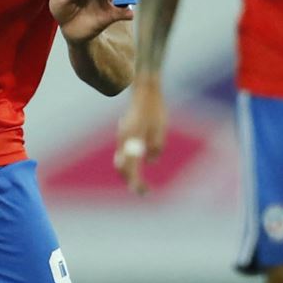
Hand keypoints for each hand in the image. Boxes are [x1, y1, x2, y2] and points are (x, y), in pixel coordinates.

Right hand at [114, 78, 166, 194]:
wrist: (144, 91)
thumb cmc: (154, 109)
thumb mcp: (160, 129)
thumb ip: (156, 147)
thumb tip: (151, 162)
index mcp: (132, 140)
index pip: (131, 168)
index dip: (136, 182)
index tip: (143, 191)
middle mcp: (123, 140)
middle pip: (122, 167)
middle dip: (131, 181)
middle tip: (143, 190)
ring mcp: (122, 137)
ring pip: (122, 161)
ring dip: (130, 173)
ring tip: (141, 183)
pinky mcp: (124, 134)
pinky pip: (124, 153)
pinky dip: (130, 163)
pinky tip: (138, 167)